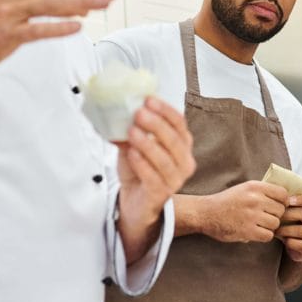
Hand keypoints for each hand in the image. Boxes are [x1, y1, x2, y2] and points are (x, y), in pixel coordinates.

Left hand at [116, 97, 195, 246]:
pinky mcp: (161, 194)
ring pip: (165, 160)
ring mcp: (175, 180)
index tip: (149, 100)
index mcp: (182, 145)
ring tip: (132, 132)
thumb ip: (129, 131)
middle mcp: (184, 162)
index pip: (180, 124)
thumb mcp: (133, 145)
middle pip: (174, 140)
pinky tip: (132, 154)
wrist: (134, 202)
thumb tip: (117, 113)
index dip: (166, 111)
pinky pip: (154, 178)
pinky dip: (142, 164)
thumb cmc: (139, 171)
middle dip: (156, 124)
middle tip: (139, 113)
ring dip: (148, 144)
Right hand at [197, 180, 288, 243]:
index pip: (283, 194)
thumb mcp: (244, 189)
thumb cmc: (226, 201)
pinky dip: (263, 236)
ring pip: (275, 224)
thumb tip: (285, 199)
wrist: (205, 213)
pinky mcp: (248, 230)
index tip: (276, 207)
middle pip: (281, 211)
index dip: (283, 202)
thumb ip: (262, 192)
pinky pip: (268, 235)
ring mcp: (252, 215)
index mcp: (255, 187)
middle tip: (265, 218)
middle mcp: (255, 199)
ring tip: (258, 225)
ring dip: (269, 227)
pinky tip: (254, 232)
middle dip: (275, 216)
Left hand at [275, 194, 301, 261]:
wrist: (297, 247)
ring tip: (275, 229)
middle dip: (288, 214)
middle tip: (276, 216)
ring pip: (301, 230)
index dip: (301, 199)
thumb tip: (276, 191)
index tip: (288, 200)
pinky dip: (289, 242)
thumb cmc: (293, 226)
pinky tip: (283, 240)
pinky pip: (299, 243)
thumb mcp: (294, 212)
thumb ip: (290, 202)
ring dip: (285, 229)